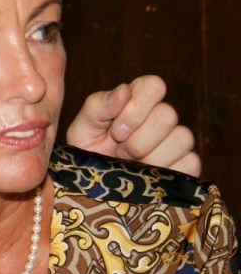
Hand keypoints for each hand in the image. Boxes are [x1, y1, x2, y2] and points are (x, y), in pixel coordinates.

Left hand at [65, 75, 199, 174]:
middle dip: (137, 140)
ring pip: (182, 138)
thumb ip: (98, 106)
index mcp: (136, 100)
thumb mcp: (83, 128)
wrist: (95, 188)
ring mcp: (176, 141)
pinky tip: (148, 176)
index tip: (116, 130)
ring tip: (132, 165)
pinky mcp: (187, 165)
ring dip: (151, 157)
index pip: (153, 86)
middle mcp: (160, 117)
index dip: (135, 109)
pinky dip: (166, 172)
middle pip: (167, 115)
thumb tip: (123, 89)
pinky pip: (191, 162)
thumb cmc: (88, 152)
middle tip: (120, 151)